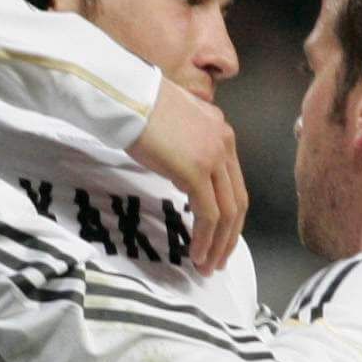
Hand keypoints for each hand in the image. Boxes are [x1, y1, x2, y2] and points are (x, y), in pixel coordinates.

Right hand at [129, 77, 244, 274]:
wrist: (123, 95)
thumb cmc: (135, 107)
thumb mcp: (172, 125)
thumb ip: (186, 147)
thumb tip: (183, 174)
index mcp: (220, 131)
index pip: (233, 181)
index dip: (229, 214)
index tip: (219, 236)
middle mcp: (225, 142)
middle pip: (238, 200)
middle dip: (230, 236)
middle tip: (219, 259)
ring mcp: (214, 156)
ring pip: (228, 212)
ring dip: (219, 243)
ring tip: (207, 265)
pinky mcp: (198, 170)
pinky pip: (210, 214)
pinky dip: (205, 238)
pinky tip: (196, 253)